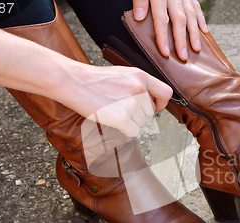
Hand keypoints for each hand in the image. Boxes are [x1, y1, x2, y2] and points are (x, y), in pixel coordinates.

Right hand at [57, 64, 171, 136]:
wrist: (73, 81)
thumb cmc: (95, 80)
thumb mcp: (123, 74)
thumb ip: (139, 84)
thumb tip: (152, 100)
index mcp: (141, 76)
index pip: (166, 93)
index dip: (161, 103)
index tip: (154, 106)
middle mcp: (139, 89)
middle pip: (150, 112)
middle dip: (138, 114)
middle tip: (120, 107)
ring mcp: (131, 103)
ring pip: (141, 123)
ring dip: (130, 122)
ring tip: (113, 110)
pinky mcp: (122, 117)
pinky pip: (133, 132)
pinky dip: (124, 130)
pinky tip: (112, 120)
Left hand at [132, 0, 208, 60]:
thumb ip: (140, 0)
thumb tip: (139, 17)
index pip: (161, 19)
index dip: (163, 37)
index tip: (165, 52)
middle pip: (179, 20)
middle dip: (181, 40)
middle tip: (183, 57)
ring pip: (190, 15)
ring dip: (194, 33)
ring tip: (196, 48)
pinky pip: (196, 6)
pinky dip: (201, 19)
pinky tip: (204, 30)